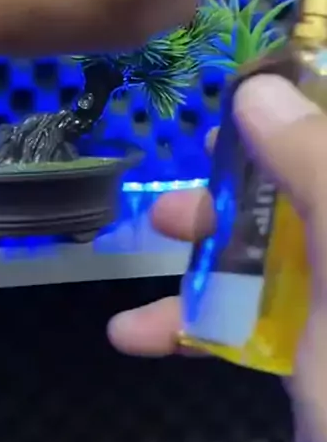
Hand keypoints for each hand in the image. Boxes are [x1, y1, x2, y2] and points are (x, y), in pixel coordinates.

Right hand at [108, 74, 326, 441]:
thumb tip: (259, 92)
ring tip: (155, 229)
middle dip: (249, 172)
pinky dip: (189, 322)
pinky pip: (243, 316)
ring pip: (268, 248)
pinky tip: (133, 332)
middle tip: (204, 158)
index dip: (305, 107)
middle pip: (302, 190)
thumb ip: (315, 172)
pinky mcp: (305, 351)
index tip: (254, 90)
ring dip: (208, 242)